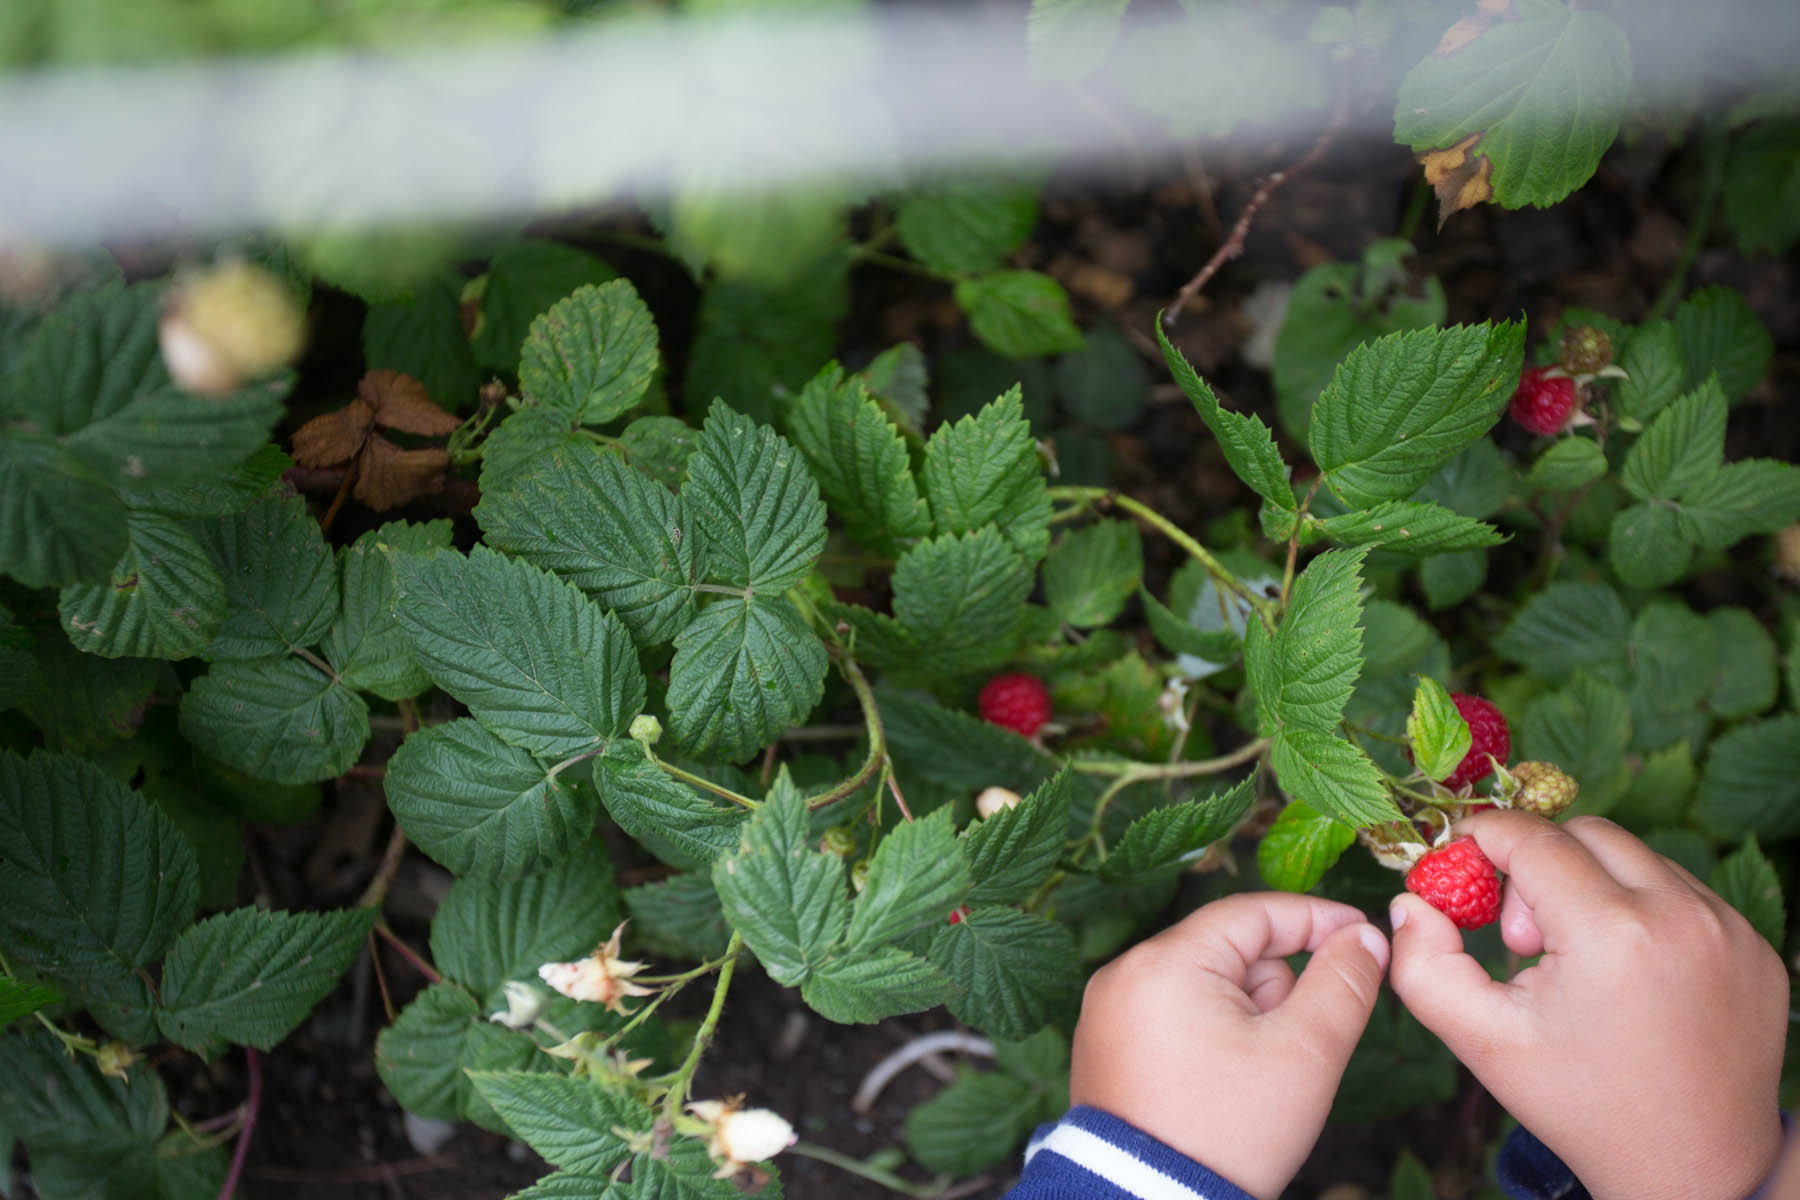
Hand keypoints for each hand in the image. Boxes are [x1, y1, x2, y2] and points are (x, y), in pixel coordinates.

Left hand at [1070, 892, 1389, 1199]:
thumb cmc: (1227, 1133)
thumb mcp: (1304, 1054)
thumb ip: (1343, 983)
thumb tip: (1365, 936)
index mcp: (1164, 961)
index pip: (1254, 912)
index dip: (1317, 919)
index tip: (1364, 936)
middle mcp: (1125, 972)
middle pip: (1230, 950)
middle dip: (1274, 993)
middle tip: (1285, 1052)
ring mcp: (1109, 1008)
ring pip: (1207, 985)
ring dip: (1245, 1018)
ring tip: (1247, 1081)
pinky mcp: (1107, 1044)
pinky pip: (1176, 1016)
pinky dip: (1210, 1038)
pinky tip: (1220, 1087)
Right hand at [1387, 811, 1789, 1199]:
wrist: (1692, 1168)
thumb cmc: (1581, 1104)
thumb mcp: (1481, 1040)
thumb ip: (1423, 964)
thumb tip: (1411, 901)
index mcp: (1611, 934)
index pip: (1531, 837)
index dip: (1481, 838)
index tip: (1458, 863)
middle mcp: (1682, 916)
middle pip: (1585, 833)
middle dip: (1538, 865)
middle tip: (1524, 936)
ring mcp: (1730, 930)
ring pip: (1637, 859)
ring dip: (1594, 887)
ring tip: (1579, 960)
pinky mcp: (1758, 947)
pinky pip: (1684, 894)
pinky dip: (1643, 912)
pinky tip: (1628, 973)